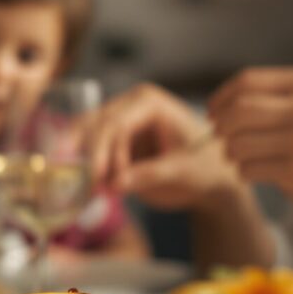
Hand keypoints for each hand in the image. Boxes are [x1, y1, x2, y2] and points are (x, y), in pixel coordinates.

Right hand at [84, 84, 238, 210]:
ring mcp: (118, 121)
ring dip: (83, 163)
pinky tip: (89, 187)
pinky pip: (89, 151)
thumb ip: (150, 175)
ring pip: (86, 137)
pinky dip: (86, 169)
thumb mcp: (182, 171)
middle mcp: (128, 106)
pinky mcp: (112, 141)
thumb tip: (115, 184)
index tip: (98, 177)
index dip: (102, 150)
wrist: (209, 179)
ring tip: (92, 190)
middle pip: (95, 126)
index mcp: (149, 103)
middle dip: (89, 157)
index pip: (115, 123)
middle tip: (88, 186)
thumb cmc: (204, 168)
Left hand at [206, 67, 292, 220]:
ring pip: (237, 143)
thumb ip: (280, 96)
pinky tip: (259, 173)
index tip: (213, 113)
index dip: (221, 98)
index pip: (246, 82)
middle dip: (221, 127)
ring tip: (244, 158)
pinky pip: (248, 169)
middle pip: (237, 111)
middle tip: (223, 139)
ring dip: (232, 153)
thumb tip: (224, 103)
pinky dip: (245, 173)